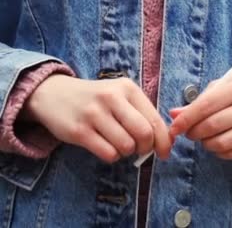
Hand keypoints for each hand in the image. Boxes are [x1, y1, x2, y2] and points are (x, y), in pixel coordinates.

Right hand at [23, 75, 171, 162]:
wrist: (53, 94)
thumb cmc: (96, 99)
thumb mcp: (120, 95)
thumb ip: (141, 113)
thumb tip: (165, 140)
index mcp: (128, 89)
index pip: (155, 119)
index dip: (164, 140)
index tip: (165, 152)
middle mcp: (112, 98)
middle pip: (144, 133)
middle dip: (147, 148)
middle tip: (141, 150)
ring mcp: (94, 114)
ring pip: (126, 146)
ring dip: (127, 152)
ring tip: (119, 145)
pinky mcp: (79, 131)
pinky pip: (108, 153)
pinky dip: (112, 156)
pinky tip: (106, 147)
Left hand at [169, 70, 231, 159]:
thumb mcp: (223, 86)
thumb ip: (199, 101)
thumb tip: (174, 115)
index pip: (207, 106)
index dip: (186, 119)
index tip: (174, 127)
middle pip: (213, 126)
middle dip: (194, 132)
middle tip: (188, 132)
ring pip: (223, 143)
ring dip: (205, 144)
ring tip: (203, 137)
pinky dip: (219, 152)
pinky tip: (216, 144)